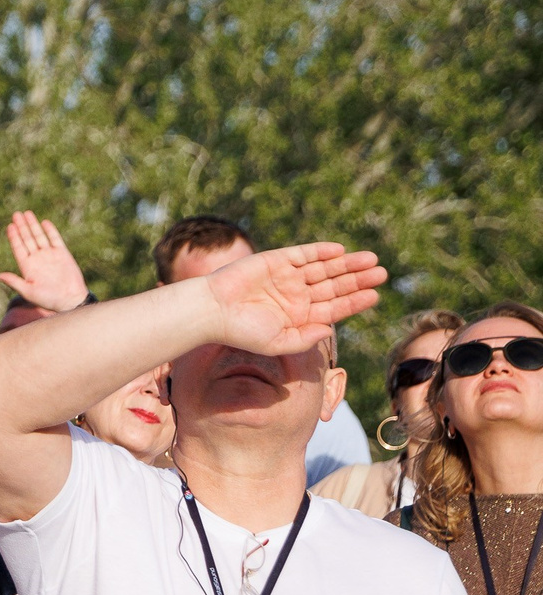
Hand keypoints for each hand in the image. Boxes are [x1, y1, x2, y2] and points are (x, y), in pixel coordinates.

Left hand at [0, 211, 88, 311]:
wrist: (69, 300)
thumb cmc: (47, 299)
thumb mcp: (28, 291)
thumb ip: (14, 282)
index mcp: (27, 266)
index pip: (18, 248)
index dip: (14, 237)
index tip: (9, 226)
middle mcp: (37, 259)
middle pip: (27, 239)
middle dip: (21, 227)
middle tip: (16, 214)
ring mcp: (49, 255)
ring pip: (39, 236)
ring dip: (33, 225)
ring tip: (26, 213)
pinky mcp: (62, 254)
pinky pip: (55, 239)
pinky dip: (50, 231)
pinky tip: (44, 222)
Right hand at [194, 242, 387, 357]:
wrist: (212, 310)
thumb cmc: (241, 332)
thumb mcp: (277, 343)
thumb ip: (305, 338)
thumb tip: (330, 329)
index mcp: (298, 317)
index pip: (333, 308)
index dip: (354, 301)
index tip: (374, 296)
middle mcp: (295, 296)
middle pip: (334, 286)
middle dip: (357, 280)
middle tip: (382, 274)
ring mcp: (286, 277)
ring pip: (324, 268)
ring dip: (347, 264)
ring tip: (371, 260)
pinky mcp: (276, 260)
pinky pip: (304, 254)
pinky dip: (321, 251)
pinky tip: (340, 251)